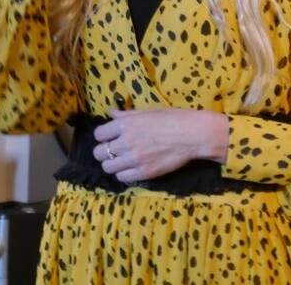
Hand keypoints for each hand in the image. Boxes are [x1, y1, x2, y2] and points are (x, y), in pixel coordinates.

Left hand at [92, 108, 228, 184]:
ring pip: (108, 168)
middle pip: (99, 153)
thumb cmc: (172, 118)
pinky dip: (123, 174)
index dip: (102, 136)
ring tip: (121, 162)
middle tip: (113, 151)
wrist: (192, 135)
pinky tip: (130, 168)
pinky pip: (122, 178)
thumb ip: (126, 115)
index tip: (109, 137)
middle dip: (103, 151)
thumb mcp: (147, 111)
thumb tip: (111, 114)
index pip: (98, 134)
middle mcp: (125, 142)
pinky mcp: (144, 173)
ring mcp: (134, 159)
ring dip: (112, 164)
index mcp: (125, 124)